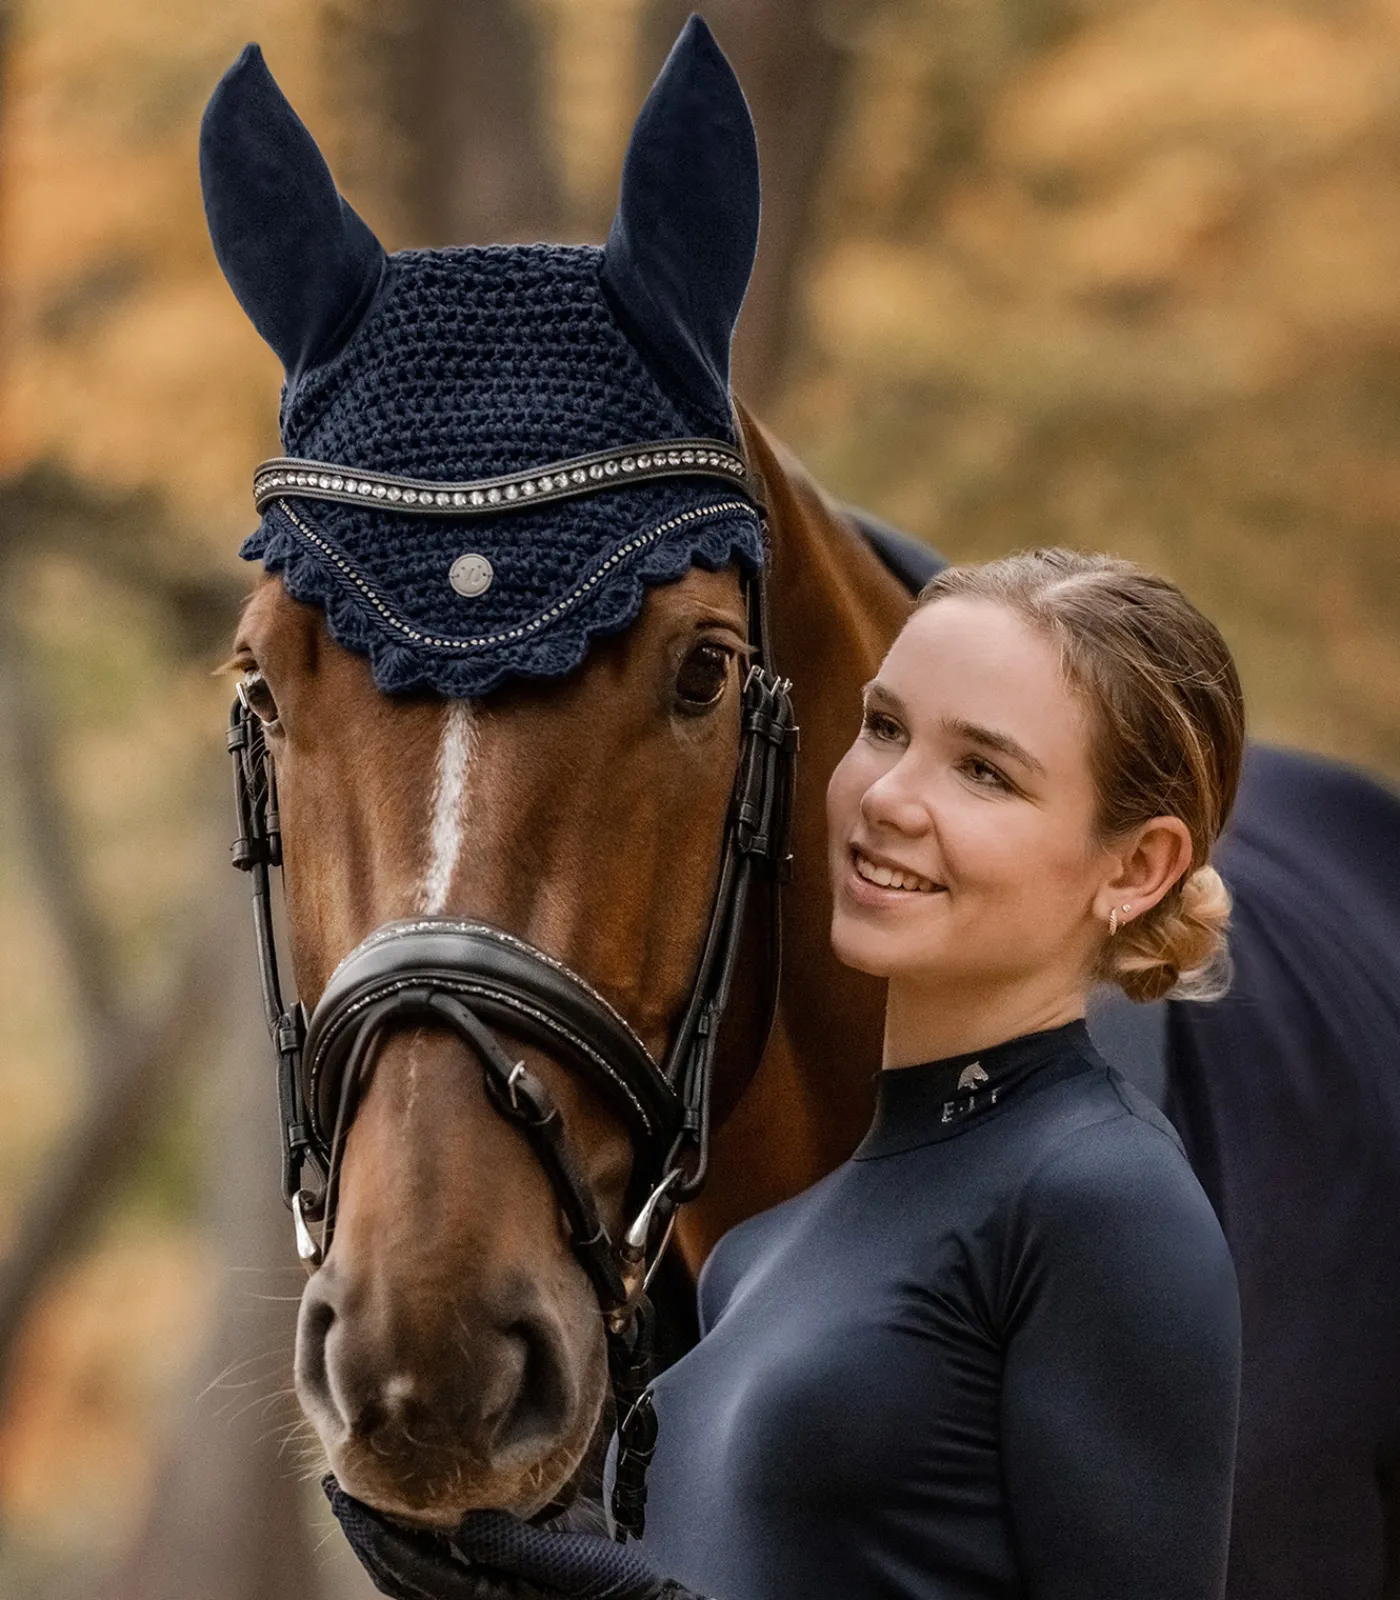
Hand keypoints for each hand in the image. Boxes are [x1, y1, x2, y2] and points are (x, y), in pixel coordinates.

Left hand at [324, 1476, 709, 1599]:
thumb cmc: (612, 1590)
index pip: (408, 1568)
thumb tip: (457, 1521)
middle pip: (400, 1573)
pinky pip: (440, 1566)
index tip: (340, 1490)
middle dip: (366, 1531)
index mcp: (484, 1599)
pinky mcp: (499, 1584)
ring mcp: (485, 1594)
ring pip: (414, 1572)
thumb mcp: (570, 1563)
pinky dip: (417, 1540)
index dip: (371, 1530)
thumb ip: (512, 1546)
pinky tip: (417, 1508)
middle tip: (336, 1484)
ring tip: (364, 1490)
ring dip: (386, 1534)